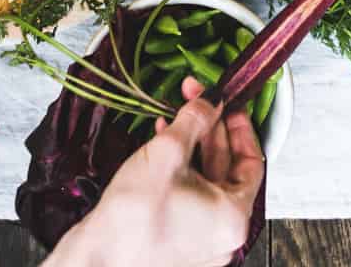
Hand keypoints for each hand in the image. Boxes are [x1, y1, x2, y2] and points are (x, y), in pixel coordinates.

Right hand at [53, 78, 263, 266]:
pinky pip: (190, 197)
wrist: (98, 258)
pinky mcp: (180, 242)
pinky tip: (162, 144)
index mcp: (234, 216)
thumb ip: (196, 118)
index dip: (239, 126)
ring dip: (192, 144)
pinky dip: (181, 169)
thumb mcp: (168, 151)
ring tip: (174, 117)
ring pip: (205, 181)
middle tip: (197, 99)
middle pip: (226, 168)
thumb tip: (211, 99)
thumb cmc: (134, 216)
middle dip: (209, 128)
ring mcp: (202, 241)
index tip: (227, 104)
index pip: (253, 161)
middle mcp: (224, 234)